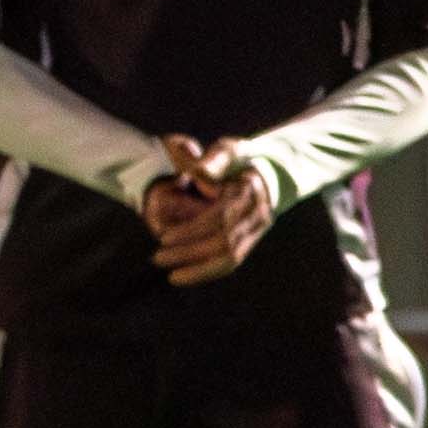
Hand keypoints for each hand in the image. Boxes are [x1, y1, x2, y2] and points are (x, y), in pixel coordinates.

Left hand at [146, 134, 274, 282]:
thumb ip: (212, 161)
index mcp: (248, 191)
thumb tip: (196, 175)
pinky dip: (209, 271)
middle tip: (158, 257)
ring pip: (231, 258)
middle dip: (190, 252)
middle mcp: (256, 214)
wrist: (269, 174)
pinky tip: (187, 275)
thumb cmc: (240, 160)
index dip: (191, 229)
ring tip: (173, 276)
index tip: (163, 236)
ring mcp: (257, 229)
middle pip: (224, 241)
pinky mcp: (252, 240)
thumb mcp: (227, 151)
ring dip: (200, 269)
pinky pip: (233, 261)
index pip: (220, 216)